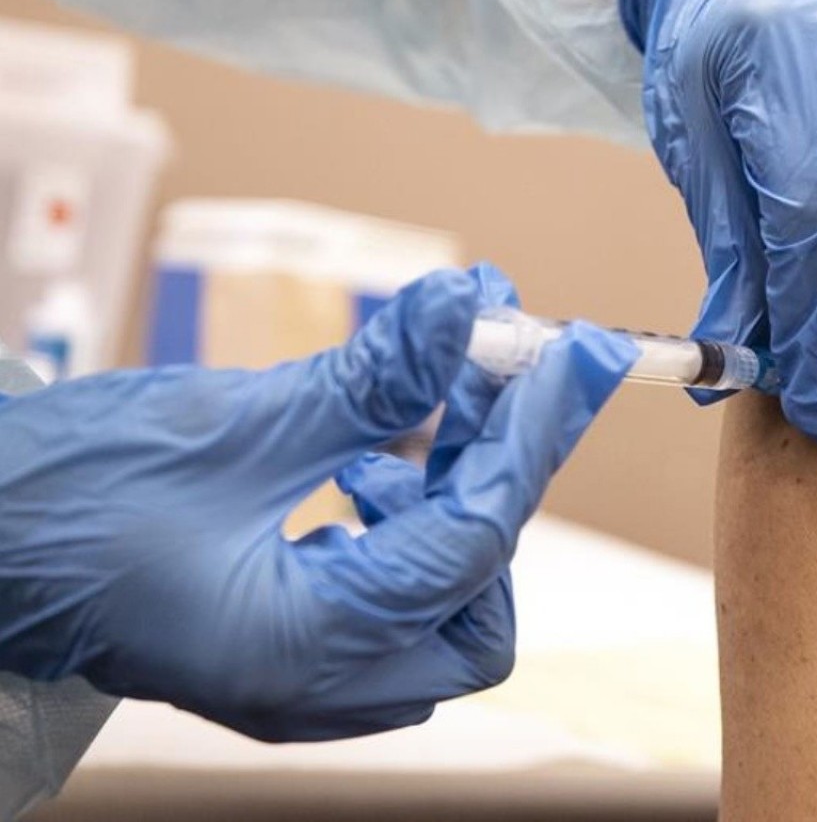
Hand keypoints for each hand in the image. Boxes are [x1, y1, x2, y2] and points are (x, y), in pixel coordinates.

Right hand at [0, 264, 635, 740]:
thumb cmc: (65, 493)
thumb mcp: (237, 423)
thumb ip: (372, 375)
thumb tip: (467, 306)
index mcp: (304, 651)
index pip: (475, 543)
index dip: (531, 440)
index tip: (574, 359)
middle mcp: (312, 689)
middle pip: (478, 608)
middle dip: (493, 494)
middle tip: (487, 389)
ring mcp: (295, 679)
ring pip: (437, 609)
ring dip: (448, 505)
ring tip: (410, 423)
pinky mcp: (279, 647)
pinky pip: (384, 602)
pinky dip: (399, 529)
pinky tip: (361, 466)